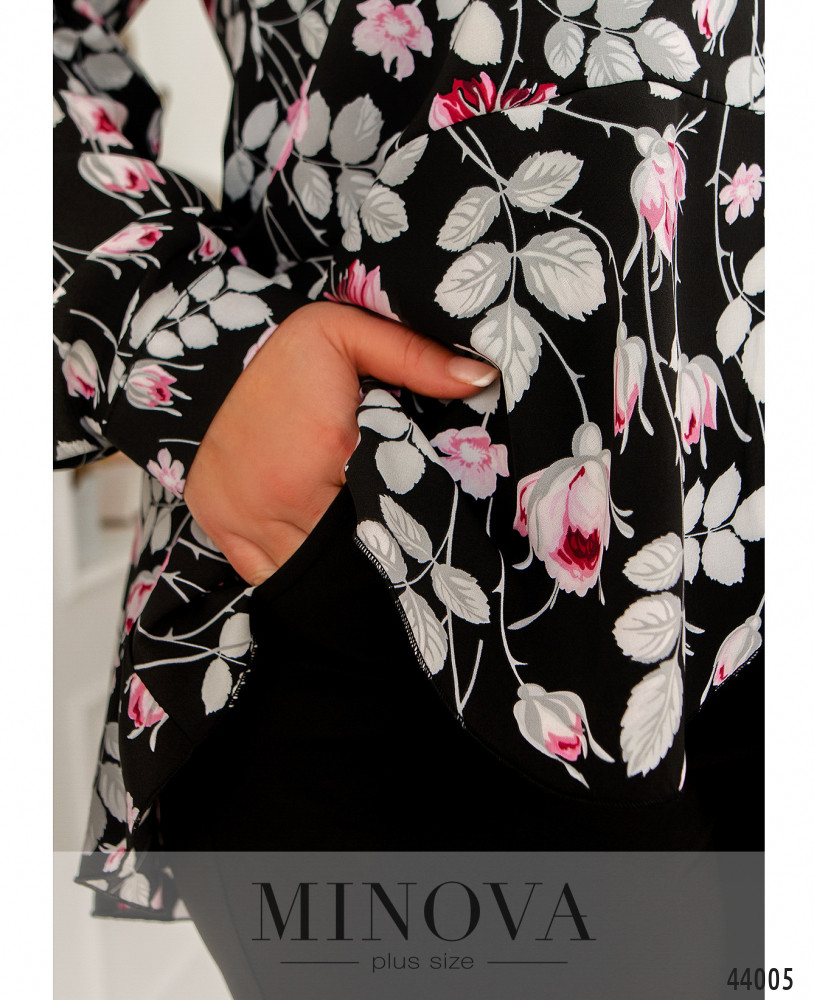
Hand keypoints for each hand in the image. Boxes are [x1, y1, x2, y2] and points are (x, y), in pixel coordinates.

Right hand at [183, 301, 497, 584]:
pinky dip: (295, 573)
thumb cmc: (284, 356)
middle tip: (395, 536)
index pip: (392, 507)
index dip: (411, 515)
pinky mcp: (222, 529)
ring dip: (336, 567)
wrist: (202, 365)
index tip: (419, 513)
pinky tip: (313, 556)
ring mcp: (248, 519)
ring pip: (313, 572)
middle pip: (354, 548)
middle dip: (378, 545)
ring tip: (354, 549)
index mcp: (328, 449)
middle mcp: (285, 496)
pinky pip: (269, 577)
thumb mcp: (350, 333)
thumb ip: (416, 358)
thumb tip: (483, 379)